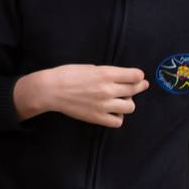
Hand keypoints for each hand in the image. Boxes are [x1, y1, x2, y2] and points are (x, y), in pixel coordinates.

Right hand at [13, 64, 147, 126]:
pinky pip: (118, 121)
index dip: (138, 76)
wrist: (50, 90)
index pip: (136, 76)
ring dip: (127, 102)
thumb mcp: (90, 68)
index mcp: (106, 74)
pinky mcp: (97, 117)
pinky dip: (118, 116)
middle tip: (138, 86)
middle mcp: (107, 89)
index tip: (136, 77)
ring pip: (130, 106)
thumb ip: (108, 73)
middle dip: (138, 87)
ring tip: (119, 100)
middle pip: (135, 90)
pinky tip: (112, 111)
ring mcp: (103, 105)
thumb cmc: (67, 75)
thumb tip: (122, 78)